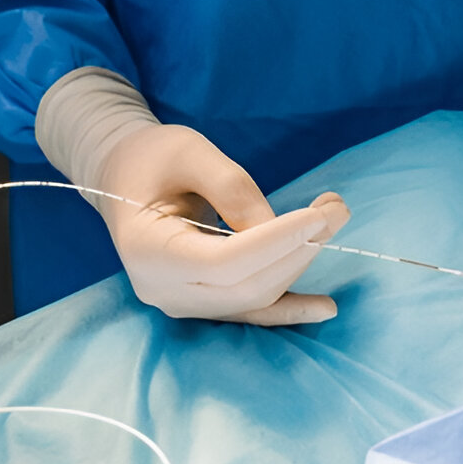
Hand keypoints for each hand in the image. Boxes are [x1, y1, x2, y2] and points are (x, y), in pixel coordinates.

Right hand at [97, 124, 349, 323]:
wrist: (124, 178)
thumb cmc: (153, 158)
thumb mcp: (190, 152)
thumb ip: (232, 188)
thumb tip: (281, 231)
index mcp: (146, 250)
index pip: (223, 262)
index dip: (276, 243)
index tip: (319, 215)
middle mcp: (161, 288)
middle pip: (246, 284)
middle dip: (299, 249)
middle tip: (337, 208)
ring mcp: (183, 302)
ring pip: (256, 296)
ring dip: (300, 263)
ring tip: (333, 221)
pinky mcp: (204, 302)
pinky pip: (252, 311)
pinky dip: (290, 308)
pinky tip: (326, 307)